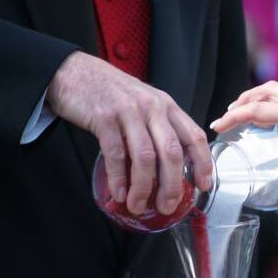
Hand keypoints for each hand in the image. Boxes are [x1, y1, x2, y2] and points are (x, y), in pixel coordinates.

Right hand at [47, 51, 212, 215]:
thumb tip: (169, 169)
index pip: (194, 136)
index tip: (203, 185)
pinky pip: (115, 154)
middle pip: (171, 152)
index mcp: (167, 106)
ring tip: (138, 205)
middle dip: (172, 185)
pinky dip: (118, 178)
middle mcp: (152, 107)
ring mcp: (128, 112)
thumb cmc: (112, 93)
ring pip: (145, 157)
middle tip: (167, 206)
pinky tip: (120, 193)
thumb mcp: (145, 103)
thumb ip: (160, 128)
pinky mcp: (104, 118)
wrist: (75, 71)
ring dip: (143, 187)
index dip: (202, 163)